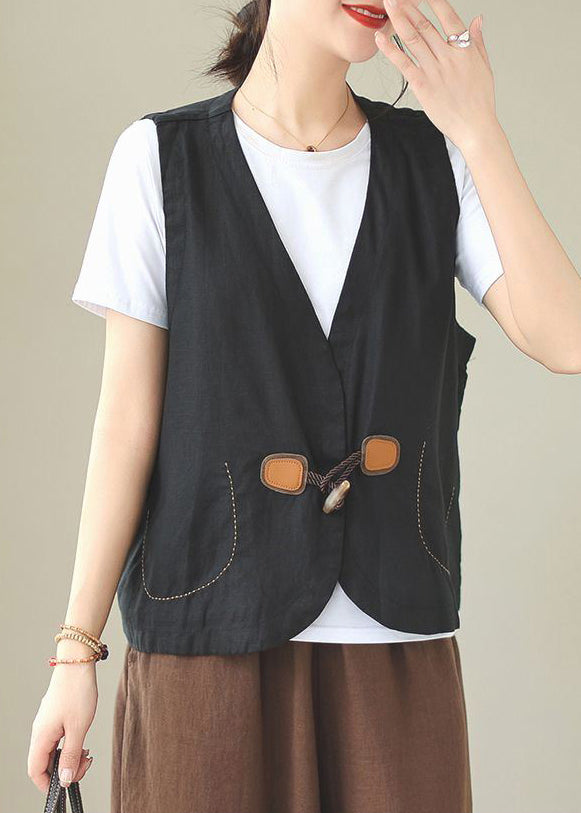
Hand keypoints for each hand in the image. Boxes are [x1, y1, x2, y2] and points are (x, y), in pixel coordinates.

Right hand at [27, 651, 97, 793]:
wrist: (77, 662)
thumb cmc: (77, 691)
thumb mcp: (78, 728)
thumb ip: (70, 756)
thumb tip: (64, 779)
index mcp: (41, 736)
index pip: (35, 771)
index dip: (48, 783)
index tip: (66, 785)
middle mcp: (40, 731)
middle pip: (44, 762)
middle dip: (64, 769)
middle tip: (84, 764)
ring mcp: (46, 722)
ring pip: (52, 750)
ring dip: (69, 756)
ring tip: (86, 753)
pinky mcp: (54, 715)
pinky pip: (57, 738)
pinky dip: (69, 744)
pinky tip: (82, 740)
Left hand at [375, 0, 498, 149]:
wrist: (474, 128)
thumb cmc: (480, 100)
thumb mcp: (484, 66)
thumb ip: (478, 41)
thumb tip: (478, 20)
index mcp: (465, 49)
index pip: (447, 16)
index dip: (434, 1)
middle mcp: (448, 56)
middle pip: (425, 25)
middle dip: (409, 7)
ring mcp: (434, 71)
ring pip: (413, 40)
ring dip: (398, 20)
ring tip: (388, 5)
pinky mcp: (422, 86)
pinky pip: (403, 63)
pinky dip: (390, 49)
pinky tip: (380, 37)